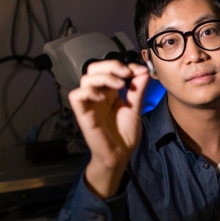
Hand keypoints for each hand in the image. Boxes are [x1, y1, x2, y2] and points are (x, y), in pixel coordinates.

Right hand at [68, 60, 149, 197]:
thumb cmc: (124, 135)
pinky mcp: (83, 114)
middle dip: (111, 66)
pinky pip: (76, 96)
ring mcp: (90, 104)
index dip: (122, 65)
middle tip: (126, 73)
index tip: (138, 70)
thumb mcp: (135, 108)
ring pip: (86, 79)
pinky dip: (88, 92)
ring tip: (119, 85)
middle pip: (94, 68)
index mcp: (110, 92)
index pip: (109, 69)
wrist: (120, 155)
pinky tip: (102, 97)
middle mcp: (98, 95)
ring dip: (104, 77)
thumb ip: (138, 89)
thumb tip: (143, 70)